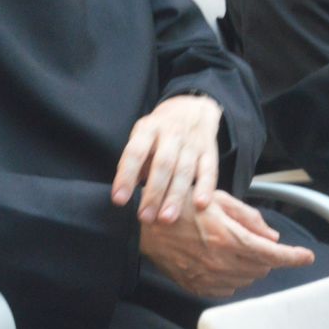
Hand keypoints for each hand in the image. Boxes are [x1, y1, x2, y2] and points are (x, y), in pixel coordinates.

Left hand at [112, 94, 222, 222]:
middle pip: (162, 164)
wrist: (193, 108)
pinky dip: (206, 188)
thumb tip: (125, 191)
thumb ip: (135, 161)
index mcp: (149, 129)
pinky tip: (200, 205)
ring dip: (175, 196)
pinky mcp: (209, 151)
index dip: (126, 176)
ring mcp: (192, 143)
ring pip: (184, 171)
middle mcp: (171, 134)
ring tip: (166, 219)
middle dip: (153, 192)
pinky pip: (209, 170)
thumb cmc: (160, 131)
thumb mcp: (143, 136)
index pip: (135, 152)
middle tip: (145, 217)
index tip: (119, 200)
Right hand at [139, 191, 315, 297]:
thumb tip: (272, 237)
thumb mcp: (217, 199)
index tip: (307, 257)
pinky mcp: (198, 286)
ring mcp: (209, 277)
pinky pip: (228, 288)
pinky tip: (220, 259)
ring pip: (247, 279)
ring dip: (249, 265)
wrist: (146, 226)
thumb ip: (248, 217)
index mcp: (229, 237)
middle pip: (262, 268)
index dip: (294, 257)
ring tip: (231, 246)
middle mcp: (222, 262)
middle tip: (251, 238)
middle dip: (265, 255)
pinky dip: (232, 276)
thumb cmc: (181, 205)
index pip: (272, 255)